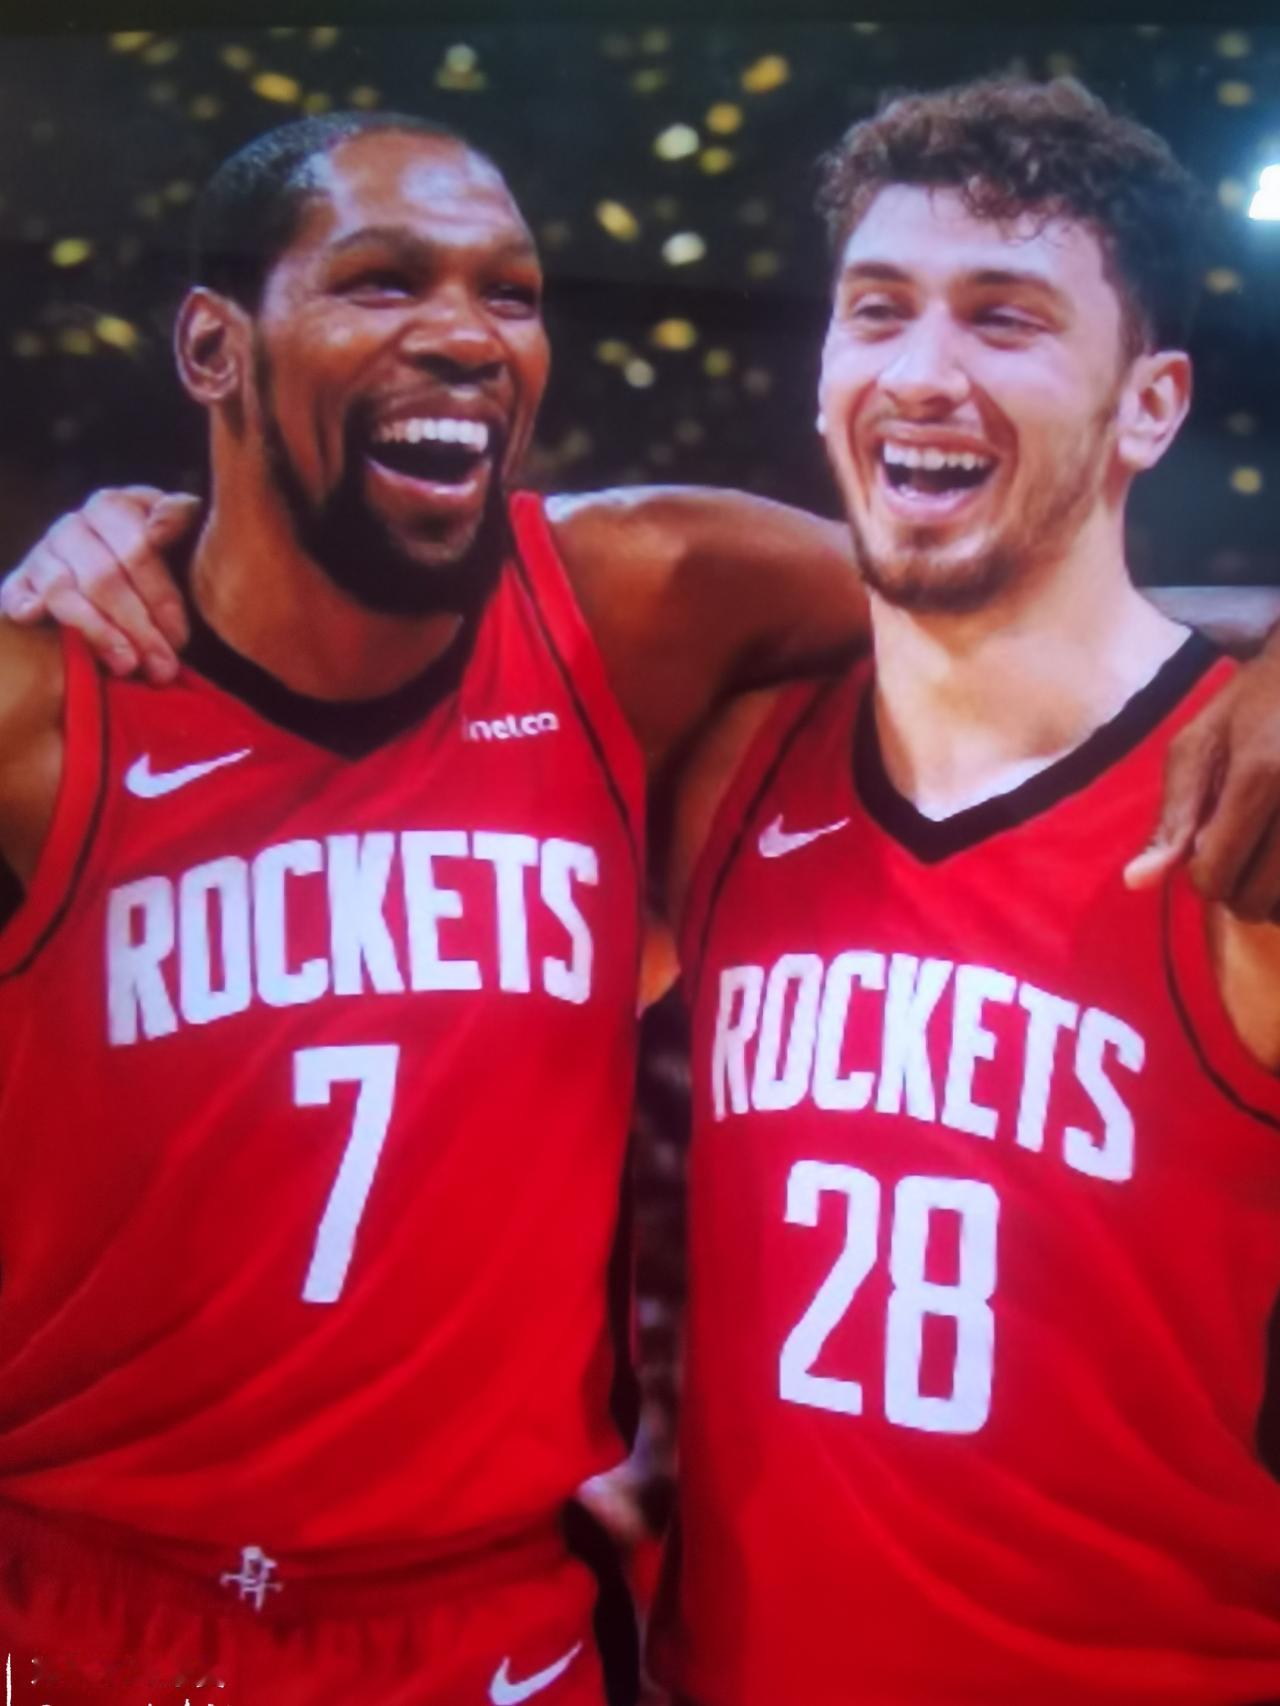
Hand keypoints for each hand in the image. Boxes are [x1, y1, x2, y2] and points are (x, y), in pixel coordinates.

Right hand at [1, 487, 199, 683]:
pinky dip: (22, 603)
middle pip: (102, 578)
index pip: (137, 551)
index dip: (161, 598)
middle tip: (162, 667)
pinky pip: (15, 592)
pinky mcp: (20, 581)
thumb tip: (168, 519)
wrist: (119, 571)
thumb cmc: (160, 559)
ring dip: (97, 632)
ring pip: (63, 591)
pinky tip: (34, 617)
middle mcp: (73, 526)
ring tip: (127, 666)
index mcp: (113, 507)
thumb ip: (179, 519)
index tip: (181, 638)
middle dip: (137, 627)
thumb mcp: (179, 534)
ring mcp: (43, 553)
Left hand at [1125, 646, 1279, 920]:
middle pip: (1255, 898)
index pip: (1216, 874)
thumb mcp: (1197, 746)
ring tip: (1263, 852)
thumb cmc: (1252, 706)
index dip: (1199, 873)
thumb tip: (1136, 882)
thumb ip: (1173, 817)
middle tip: (1237, 850)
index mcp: (1262, 776)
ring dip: (1268, 893)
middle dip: (1234, 887)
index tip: (1204, 845)